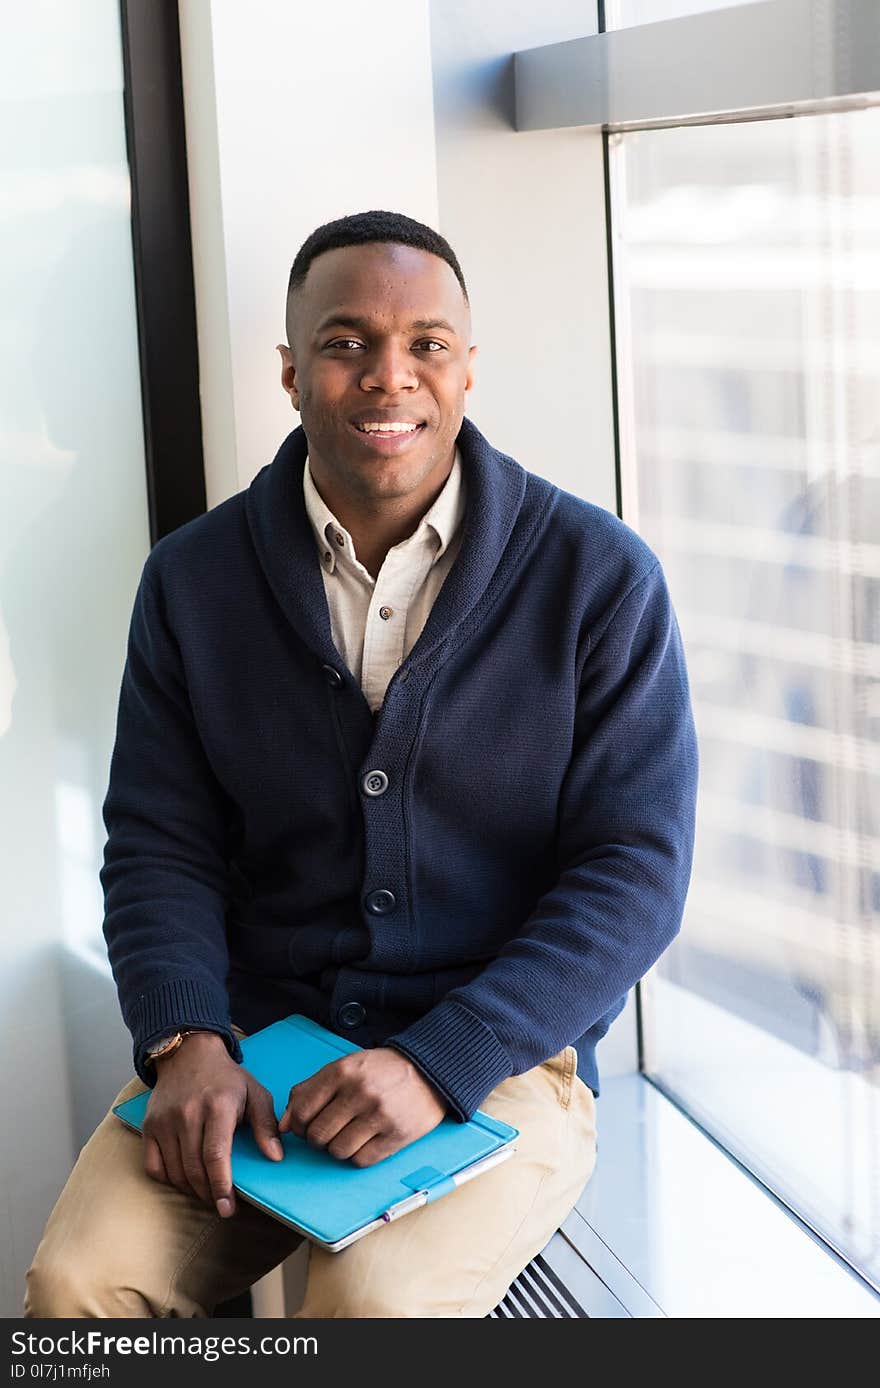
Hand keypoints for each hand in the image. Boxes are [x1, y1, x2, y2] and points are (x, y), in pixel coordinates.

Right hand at [142, 1032, 282, 1217]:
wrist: (189, 1053)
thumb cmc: (226, 1078)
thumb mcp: (255, 1093)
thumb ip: (266, 1125)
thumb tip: (275, 1157)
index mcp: (217, 1106)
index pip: (216, 1155)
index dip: (222, 1186)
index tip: (228, 1208)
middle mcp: (187, 1114)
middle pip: (194, 1169)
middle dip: (209, 1194)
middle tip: (221, 1204)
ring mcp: (164, 1121)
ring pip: (175, 1172)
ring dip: (191, 1190)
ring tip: (207, 1191)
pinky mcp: (148, 1126)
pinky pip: (154, 1166)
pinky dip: (169, 1179)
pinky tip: (184, 1179)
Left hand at [279, 1047, 447, 1166]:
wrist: (428, 1071)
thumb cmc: (379, 1071)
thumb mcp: (343, 1067)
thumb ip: (309, 1090)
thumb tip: (283, 1125)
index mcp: (342, 1071)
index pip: (302, 1110)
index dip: (298, 1124)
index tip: (306, 1125)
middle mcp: (360, 1092)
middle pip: (318, 1135)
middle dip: (317, 1139)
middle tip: (329, 1131)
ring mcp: (380, 1115)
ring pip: (338, 1151)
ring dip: (338, 1148)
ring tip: (349, 1134)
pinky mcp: (397, 1135)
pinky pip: (361, 1160)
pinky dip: (358, 1156)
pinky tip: (365, 1141)